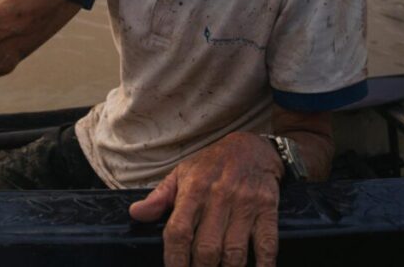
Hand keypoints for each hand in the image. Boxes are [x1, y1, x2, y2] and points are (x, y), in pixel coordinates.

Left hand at [129, 132, 283, 266]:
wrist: (252, 148)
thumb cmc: (212, 165)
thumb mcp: (182, 173)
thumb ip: (159, 197)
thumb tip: (136, 214)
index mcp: (194, 189)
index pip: (179, 231)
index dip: (175, 259)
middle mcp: (219, 197)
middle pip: (207, 248)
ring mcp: (245, 205)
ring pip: (235, 253)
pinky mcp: (268, 210)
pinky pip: (267, 245)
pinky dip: (263, 266)